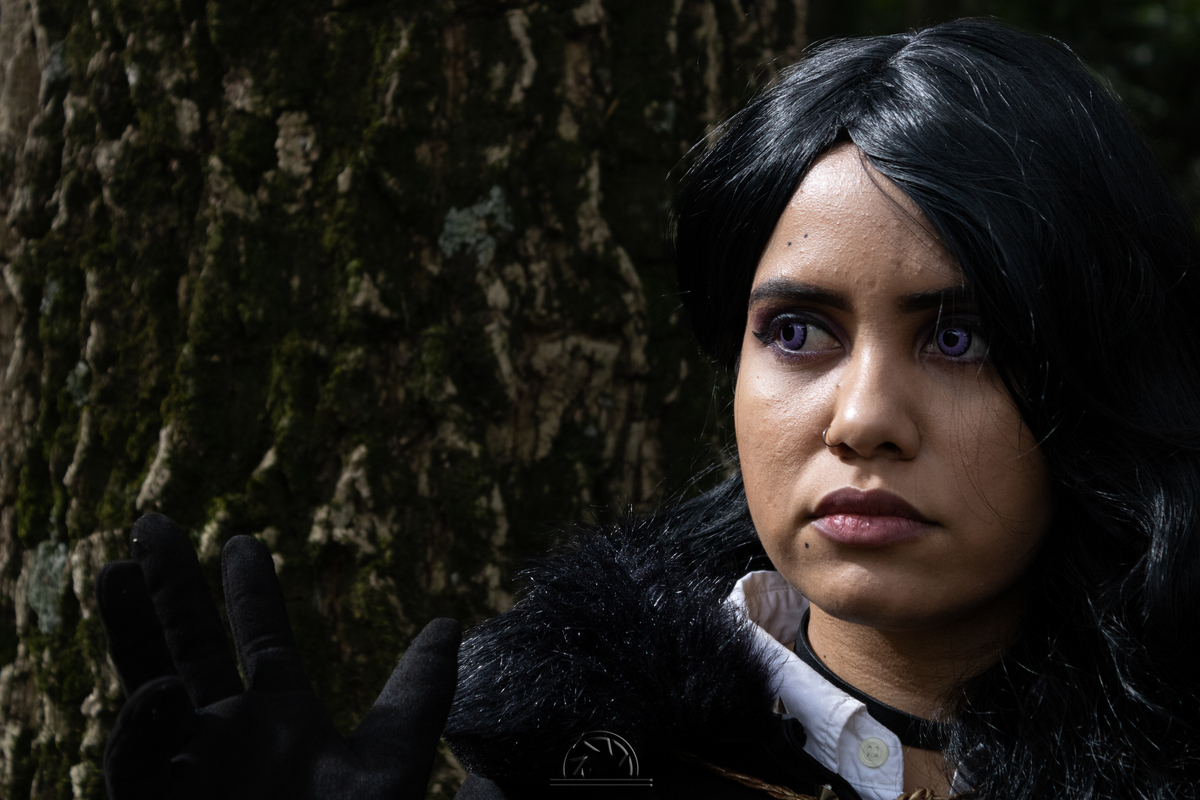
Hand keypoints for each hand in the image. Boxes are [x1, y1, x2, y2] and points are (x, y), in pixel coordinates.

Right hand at [97, 513, 459, 799]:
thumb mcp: (395, 765)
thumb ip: (418, 694)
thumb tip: (451, 621)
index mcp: (285, 719)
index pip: (261, 639)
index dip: (248, 590)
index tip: (243, 540)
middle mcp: (230, 737)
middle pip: (192, 646)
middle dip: (171, 587)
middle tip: (152, 523)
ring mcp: (190, 771)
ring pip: (146, 686)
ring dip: (129, 631)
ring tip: (113, 569)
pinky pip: (135, 762)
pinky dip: (141, 727)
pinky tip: (158, 696)